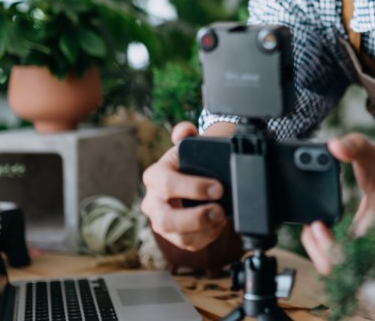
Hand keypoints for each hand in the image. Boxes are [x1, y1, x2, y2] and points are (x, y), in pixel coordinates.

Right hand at [140, 121, 226, 250]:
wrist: (192, 178)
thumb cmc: (189, 162)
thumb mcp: (188, 145)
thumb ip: (186, 133)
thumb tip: (185, 131)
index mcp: (154, 176)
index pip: (168, 184)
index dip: (194, 188)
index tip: (219, 188)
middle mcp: (152, 202)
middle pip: (167, 219)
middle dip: (196, 218)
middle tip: (220, 211)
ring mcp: (161, 222)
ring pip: (178, 236)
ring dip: (204, 230)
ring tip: (222, 218)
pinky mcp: (173, 236)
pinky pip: (188, 244)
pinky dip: (206, 237)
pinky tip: (217, 225)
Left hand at [301, 133, 374, 274]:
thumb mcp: (371, 152)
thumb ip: (353, 146)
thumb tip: (334, 146)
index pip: (348, 250)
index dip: (326, 245)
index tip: (317, 224)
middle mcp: (373, 241)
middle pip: (338, 265)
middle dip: (318, 249)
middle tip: (313, 225)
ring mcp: (370, 249)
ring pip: (339, 267)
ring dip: (321, 251)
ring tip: (316, 227)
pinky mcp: (363, 251)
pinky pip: (341, 261)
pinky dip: (327, 250)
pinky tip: (322, 233)